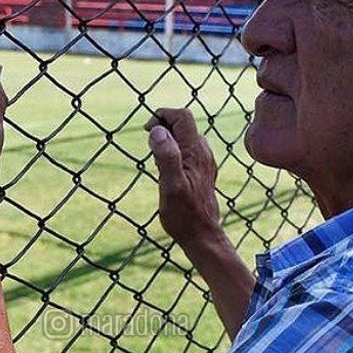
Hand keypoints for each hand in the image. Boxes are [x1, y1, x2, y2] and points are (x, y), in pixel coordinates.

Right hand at [145, 107, 220, 248]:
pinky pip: (188, 150)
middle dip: (163, 126)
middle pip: (184, 124)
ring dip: (167, 139)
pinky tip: (165, 169)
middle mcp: (203, 153)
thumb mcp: (170, 186)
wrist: (202, 236)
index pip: (182, 116)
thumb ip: (166, 157)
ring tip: (155, 158)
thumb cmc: (184, 215)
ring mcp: (204, 162)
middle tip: (149, 144)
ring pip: (185, 137)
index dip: (163, 115)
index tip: (147, 130)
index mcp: (196, 152)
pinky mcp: (202, 171)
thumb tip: (158, 131)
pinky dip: (174, 150)